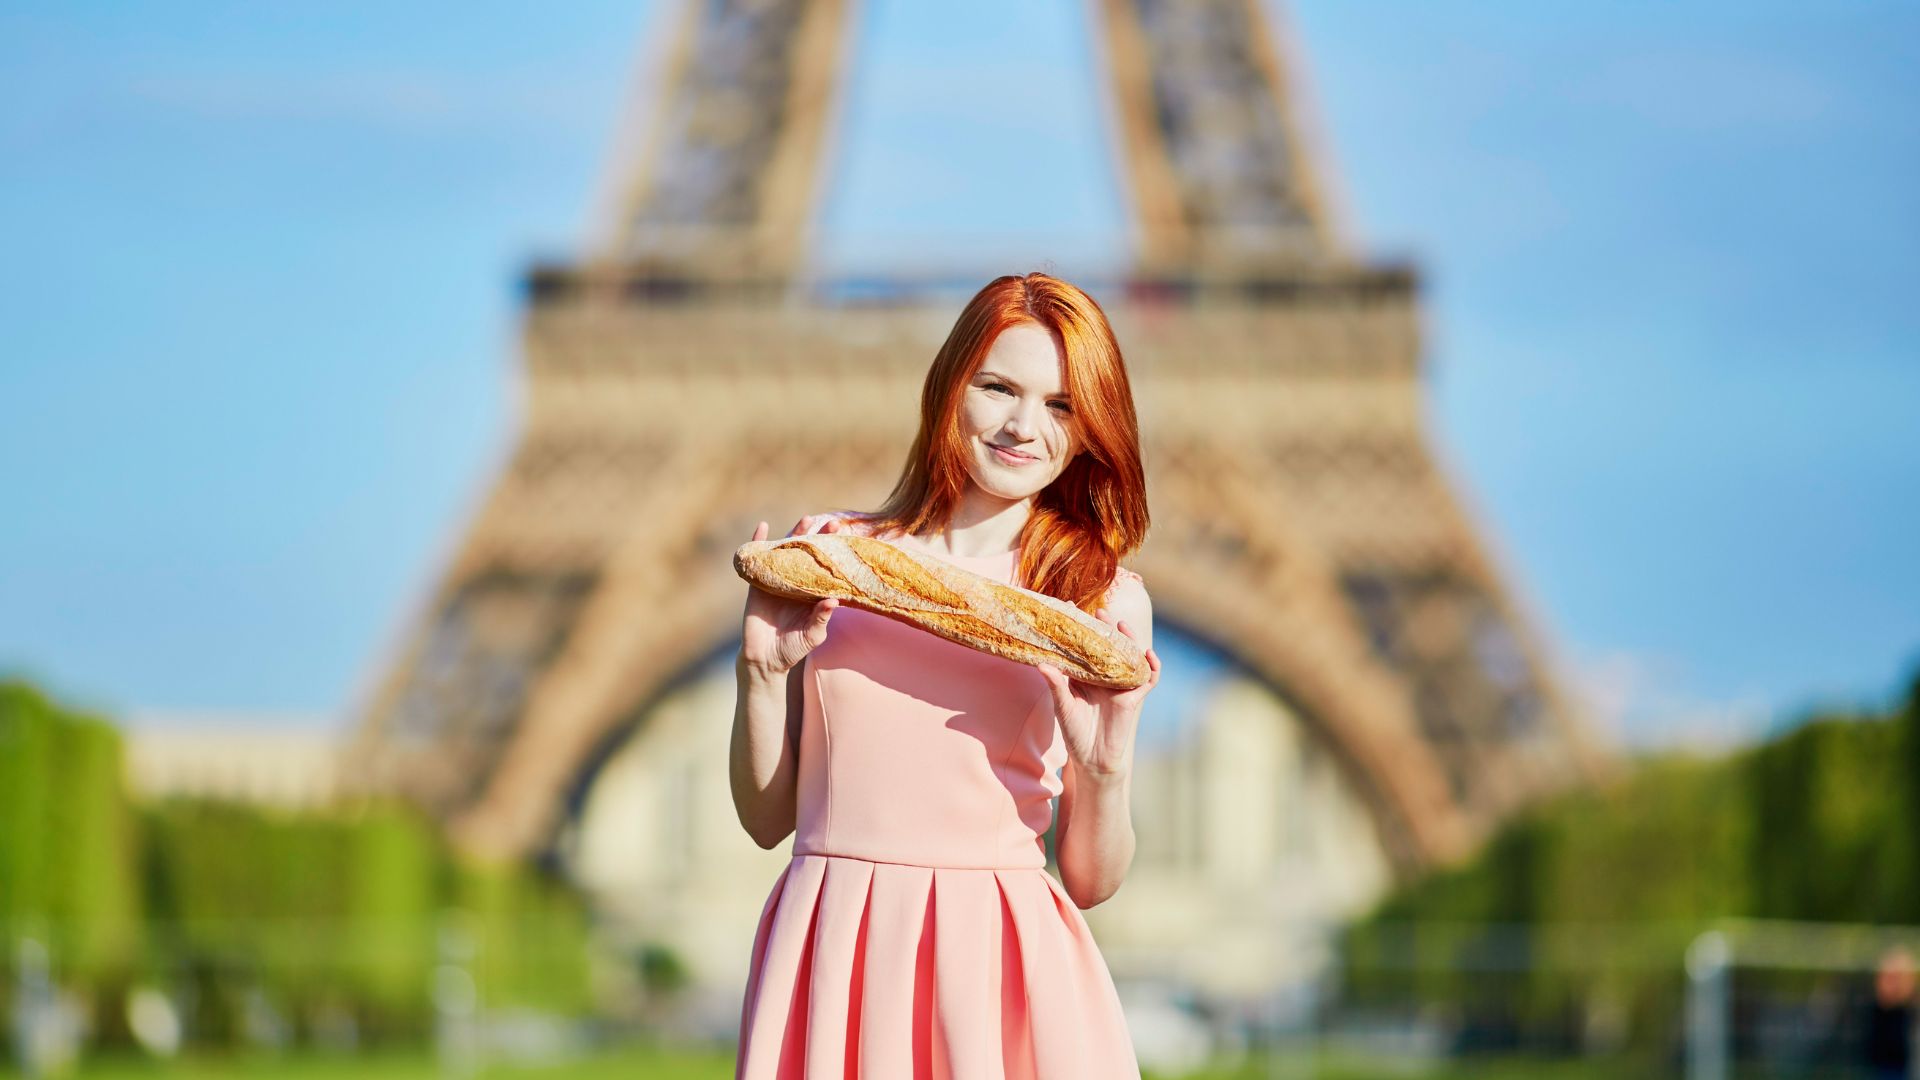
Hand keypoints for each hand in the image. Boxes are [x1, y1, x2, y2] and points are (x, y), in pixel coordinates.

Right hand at [739, 515, 848, 674]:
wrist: (765, 658)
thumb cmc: (793, 648)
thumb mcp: (812, 635)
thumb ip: (821, 618)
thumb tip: (834, 601)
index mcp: (812, 593)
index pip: (826, 569)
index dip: (835, 554)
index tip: (847, 540)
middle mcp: (797, 583)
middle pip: (809, 555)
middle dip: (819, 538)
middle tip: (833, 523)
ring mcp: (777, 581)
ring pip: (787, 552)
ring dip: (795, 534)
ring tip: (806, 519)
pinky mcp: (758, 583)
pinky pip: (758, 560)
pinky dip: (758, 542)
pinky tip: (762, 526)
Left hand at [1034, 608, 1160, 778]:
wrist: (1092, 759)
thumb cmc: (1074, 732)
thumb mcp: (1062, 707)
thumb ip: (1056, 685)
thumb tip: (1042, 665)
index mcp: (1084, 675)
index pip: (1083, 646)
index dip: (1080, 628)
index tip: (1071, 609)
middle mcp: (1103, 677)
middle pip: (1108, 646)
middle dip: (1106, 628)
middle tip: (1100, 610)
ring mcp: (1120, 686)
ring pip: (1129, 657)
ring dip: (1129, 640)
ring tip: (1122, 625)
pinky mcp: (1133, 698)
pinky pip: (1147, 678)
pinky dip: (1151, 666)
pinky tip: (1147, 653)